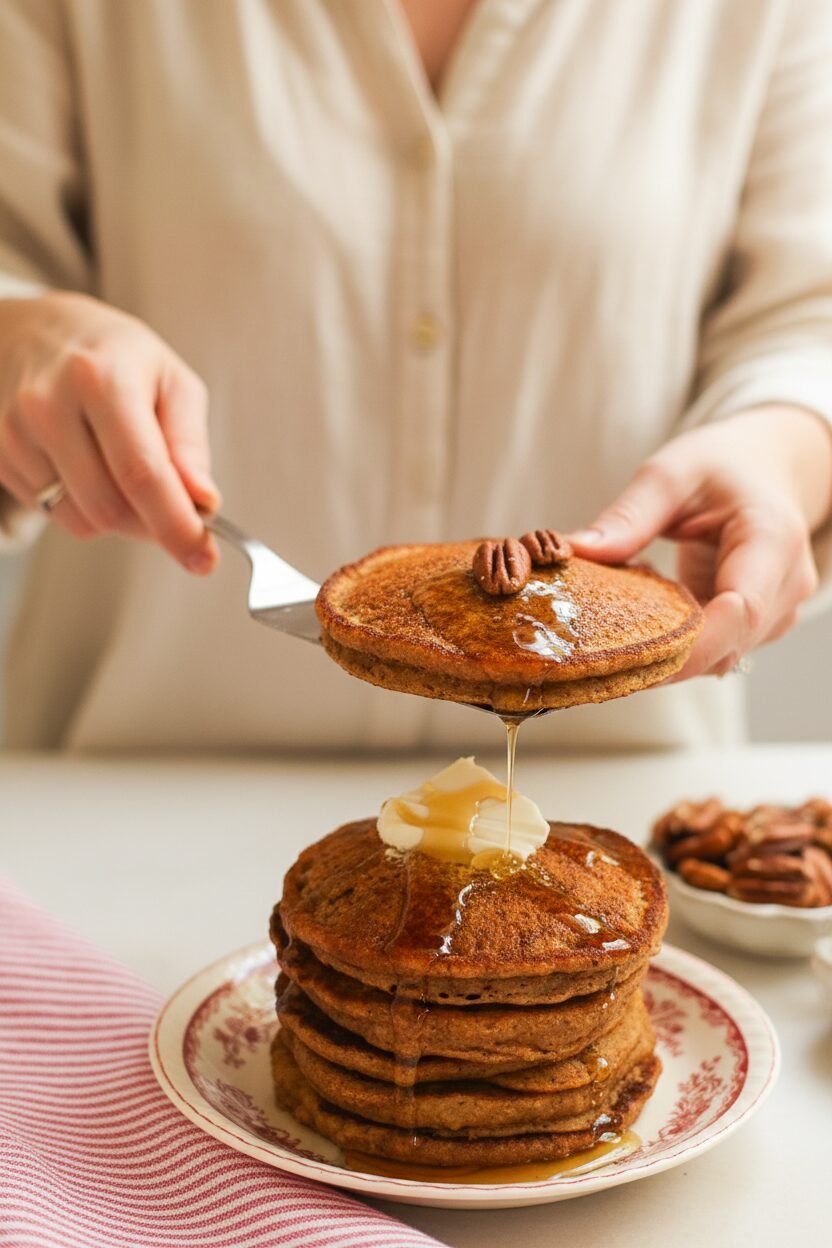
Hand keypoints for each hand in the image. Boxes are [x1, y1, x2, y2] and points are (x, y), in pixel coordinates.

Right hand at [0, 291, 219, 571]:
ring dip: (116, 516)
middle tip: (171, 506)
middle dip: (150, 523)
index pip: (141, 473)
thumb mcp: (172, 382)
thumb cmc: (118, 357)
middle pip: (109, 508)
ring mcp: (14, 432)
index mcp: (102, 378)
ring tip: (123, 470)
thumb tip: (203, 502)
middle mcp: (48, 404)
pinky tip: (86, 464)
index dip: (175, 525)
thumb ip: (190, 445)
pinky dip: (83, 504)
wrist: (36, 332)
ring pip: (80, 520)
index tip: (203, 559)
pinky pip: (53, 513)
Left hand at [567, 407, 831, 677]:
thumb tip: (575, 551)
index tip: (624, 656)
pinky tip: (637, 634)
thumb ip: (628, 517)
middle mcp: (787, 584)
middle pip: (728, 644)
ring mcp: (779, 611)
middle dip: (663, 659)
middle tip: (592, 658)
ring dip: (667, 657)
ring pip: (721, 657)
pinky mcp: (760, 626)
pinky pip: (716, 651)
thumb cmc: (721, 465)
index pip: (740, 610)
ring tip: (609, 643)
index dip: (689, 645)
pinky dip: (676, 649)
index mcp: (772, 539)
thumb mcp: (669, 475)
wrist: (765, 469)